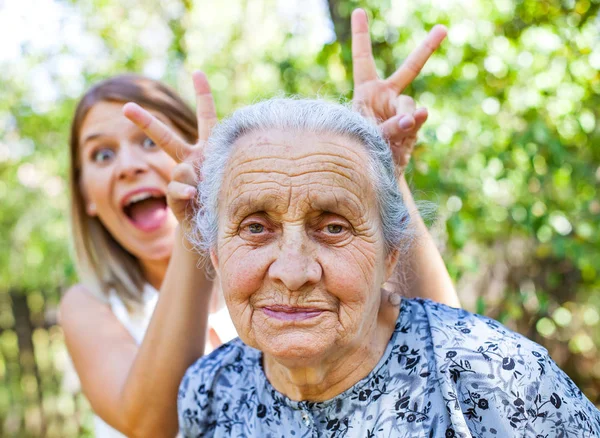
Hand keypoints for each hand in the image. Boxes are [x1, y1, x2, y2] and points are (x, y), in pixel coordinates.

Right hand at [122, 71, 216, 228]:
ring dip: (192, 180)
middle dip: (145, 122)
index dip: (202, 95)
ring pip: (179, 170)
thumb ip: (207, 166)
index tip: (197, 72)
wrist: (213, 224)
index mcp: (209, 148)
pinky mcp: (177, 195)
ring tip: (202, 191)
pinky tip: (192, 196)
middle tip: (125, 108)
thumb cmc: (226, 195)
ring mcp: (183, 177)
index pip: (206, 117)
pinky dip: (184, 191)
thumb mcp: (227, 175)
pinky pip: (177, 188)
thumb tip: (184, 169)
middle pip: (166, 138)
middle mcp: (193, 159)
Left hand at [351, 9, 446, 170]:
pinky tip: (411, 125)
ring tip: (391, 133)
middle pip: (409, 69)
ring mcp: (402, 111)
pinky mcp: (413, 125)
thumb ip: (390, 125)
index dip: (362, 35)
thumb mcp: (366, 135)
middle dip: (427, 49)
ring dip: (401, 117)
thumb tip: (417, 115)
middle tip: (443, 29)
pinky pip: (418, 117)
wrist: (375, 172)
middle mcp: (386, 97)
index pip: (363, 60)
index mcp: (366, 92)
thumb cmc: (359, 151)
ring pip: (409, 104)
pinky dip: (414, 121)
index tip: (360, 11)